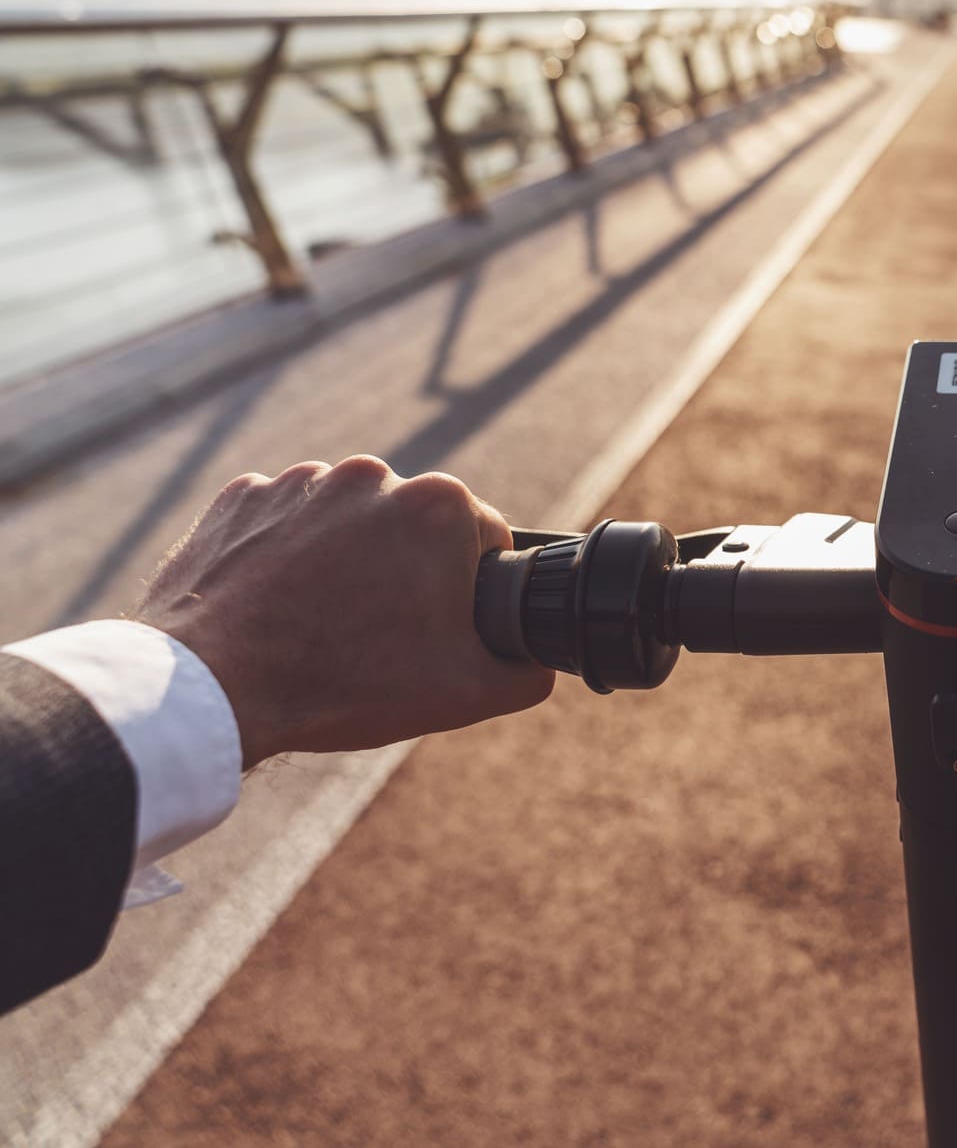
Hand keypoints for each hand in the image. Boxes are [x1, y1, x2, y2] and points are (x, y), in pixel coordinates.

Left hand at [133, 456, 554, 768]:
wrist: (210, 687)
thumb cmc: (345, 684)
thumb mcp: (467, 692)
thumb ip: (528, 669)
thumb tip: (536, 657)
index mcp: (441, 505)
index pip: (488, 541)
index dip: (473, 592)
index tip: (441, 630)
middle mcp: (374, 475)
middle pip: (415, 527)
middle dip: (409, 572)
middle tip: (380, 636)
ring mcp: (300, 481)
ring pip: (349, 523)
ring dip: (348, 562)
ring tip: (322, 625)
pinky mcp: (242, 497)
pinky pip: (285, 523)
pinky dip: (287, 557)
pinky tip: (279, 607)